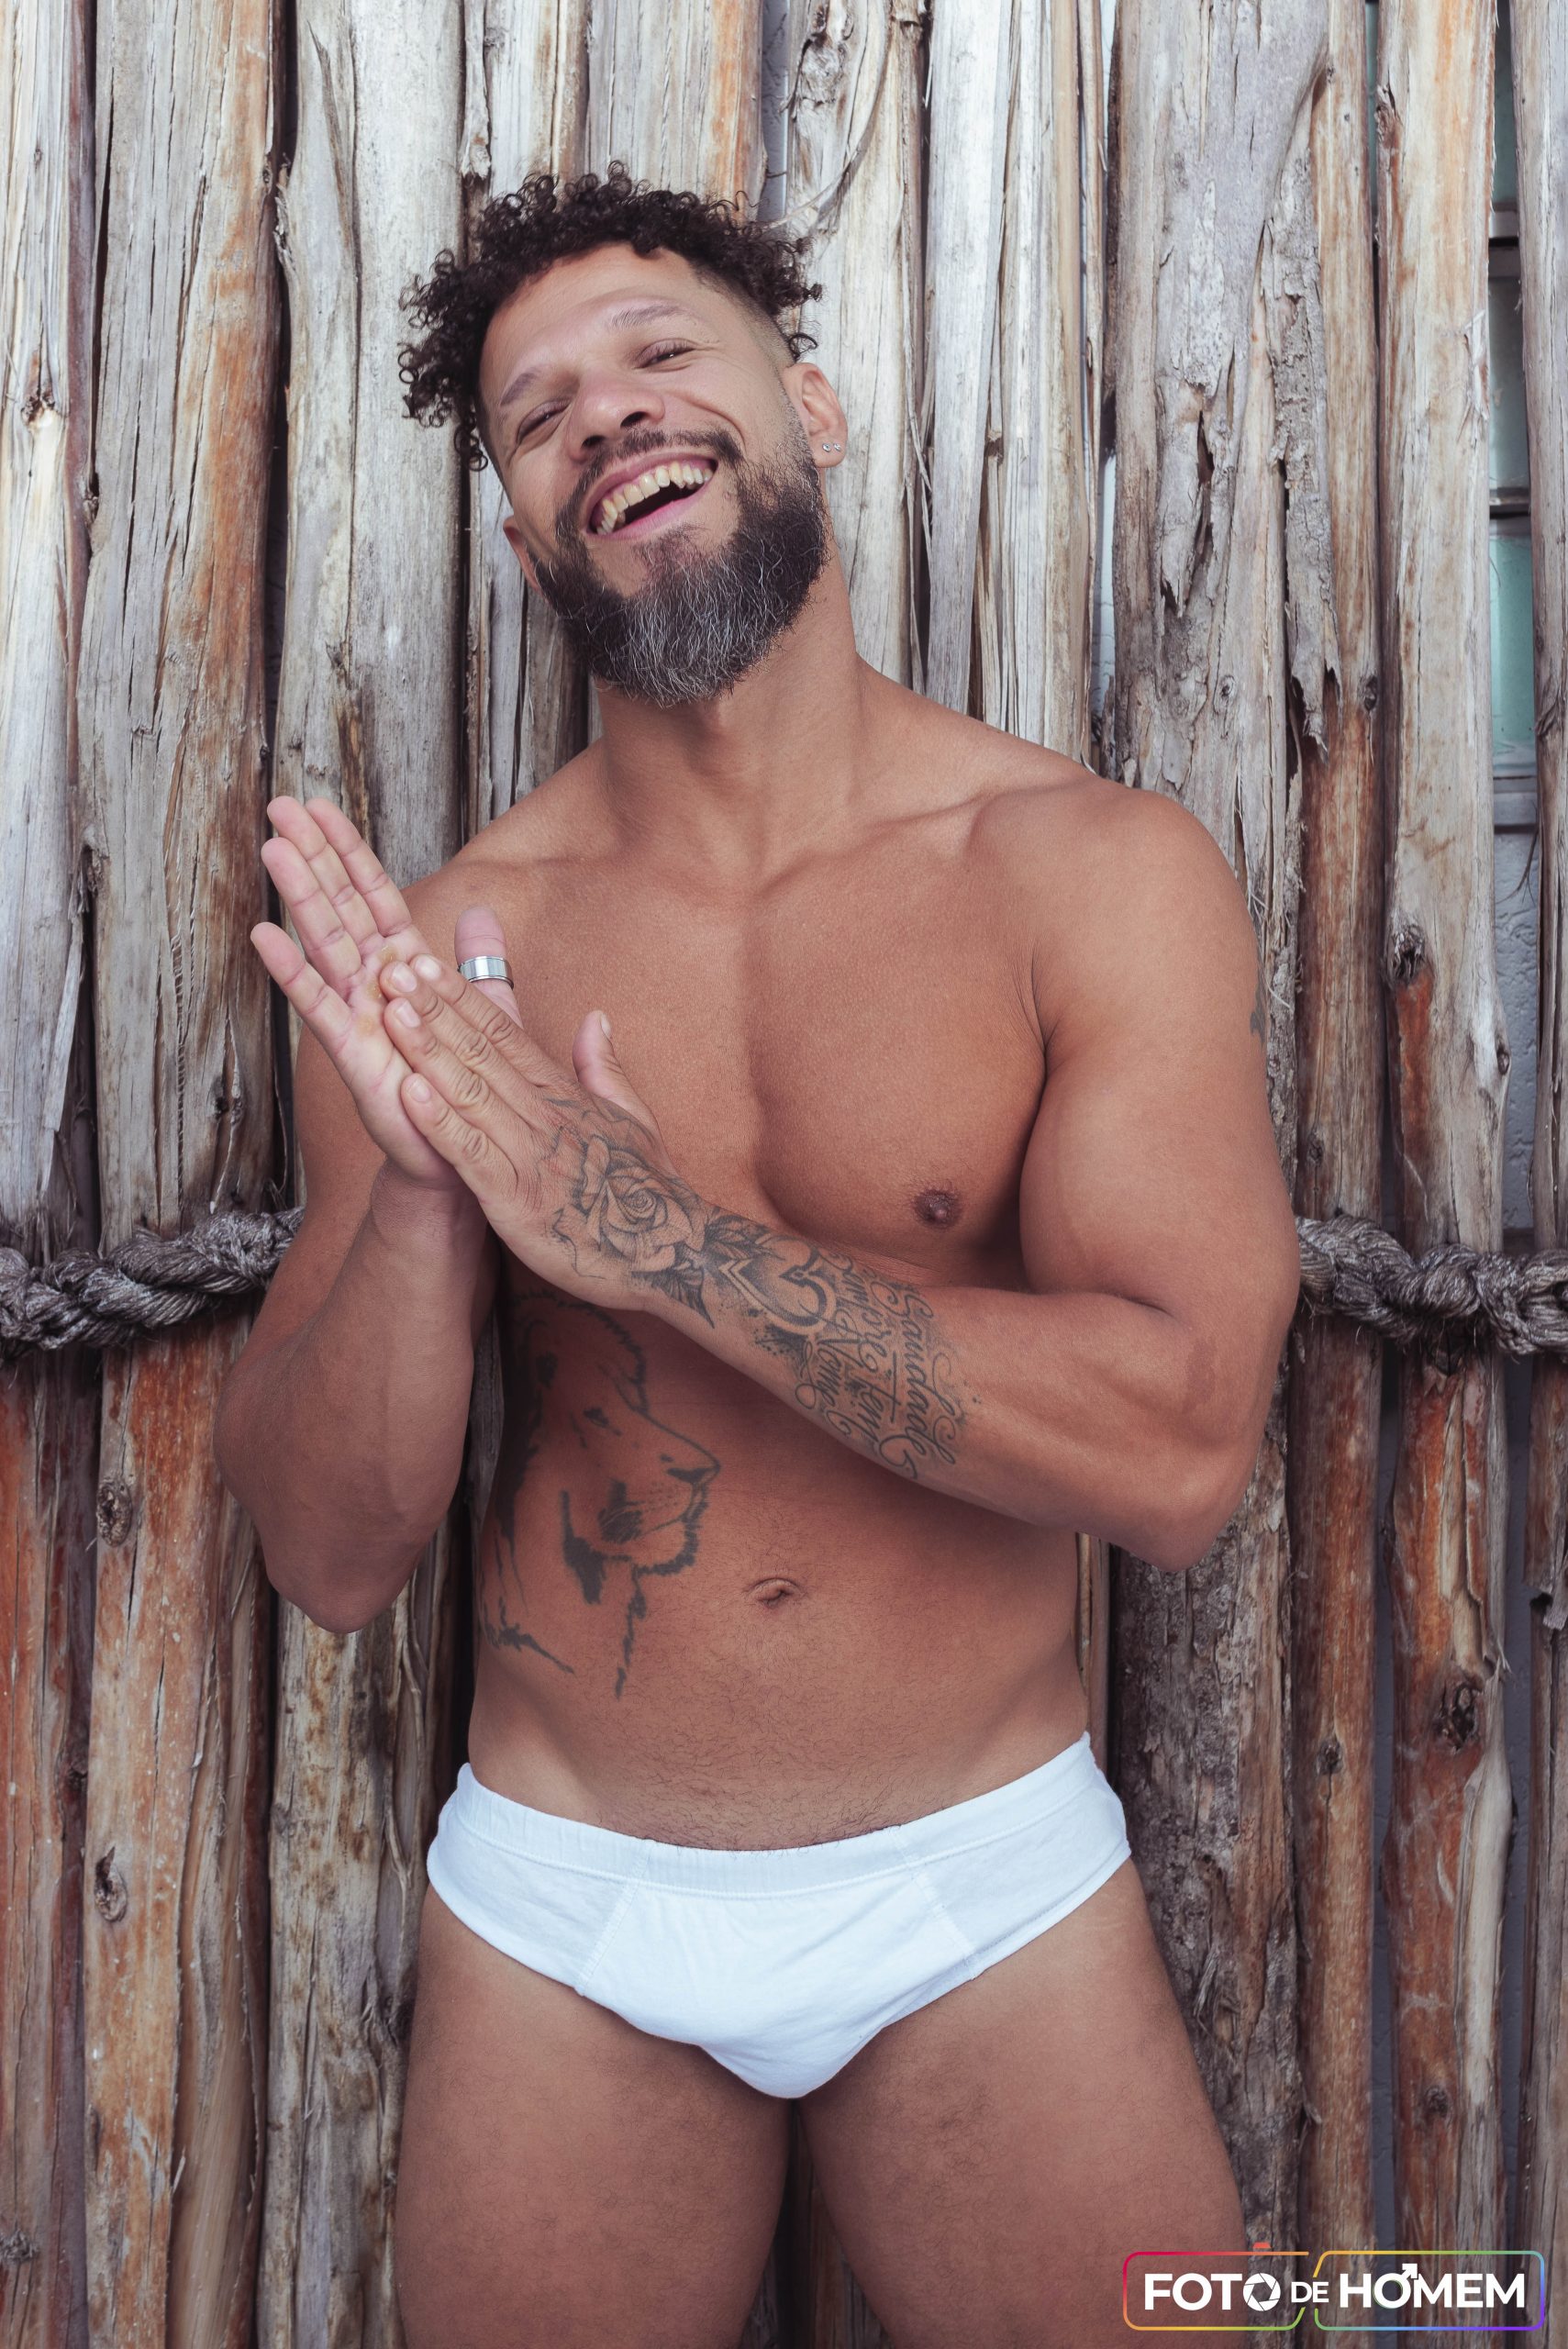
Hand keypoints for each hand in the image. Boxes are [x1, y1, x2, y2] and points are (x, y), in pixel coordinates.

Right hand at [250, 795, 523, 1195]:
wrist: (456, 1160)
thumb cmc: (464, 1091)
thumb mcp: (486, 1018)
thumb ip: (480, 965)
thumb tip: (481, 914)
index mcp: (405, 972)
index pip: (375, 897)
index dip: (349, 852)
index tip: (321, 806)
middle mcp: (374, 988)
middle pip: (342, 908)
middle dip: (314, 855)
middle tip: (279, 805)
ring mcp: (359, 1018)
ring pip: (327, 944)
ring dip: (300, 895)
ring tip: (272, 847)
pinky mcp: (353, 1055)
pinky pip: (320, 1006)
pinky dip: (292, 971)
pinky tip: (263, 935)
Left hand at [375, 956, 712, 1312]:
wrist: (669, 1250)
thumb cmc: (648, 1190)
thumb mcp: (632, 1116)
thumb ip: (605, 1067)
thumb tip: (595, 1017)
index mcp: (562, 1095)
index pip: (504, 1034)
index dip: (461, 998)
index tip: (424, 963)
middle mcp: (543, 1115)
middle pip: (480, 1051)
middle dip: (433, 1009)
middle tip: (391, 969)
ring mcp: (528, 1155)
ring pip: (469, 1092)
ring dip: (428, 1051)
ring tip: (391, 1012)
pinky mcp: (515, 1199)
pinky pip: (470, 1154)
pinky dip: (438, 1123)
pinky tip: (407, 1094)